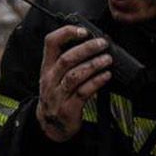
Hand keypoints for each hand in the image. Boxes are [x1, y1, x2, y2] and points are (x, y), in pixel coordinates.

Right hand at [35, 23, 111, 141]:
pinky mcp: (68, 108)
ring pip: (75, 76)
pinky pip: (83, 92)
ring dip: (93, 65)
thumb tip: (93, 43)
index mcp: (47, 66)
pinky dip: (96, 82)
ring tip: (108, 59)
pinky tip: (106, 76)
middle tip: (103, 43)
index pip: (50, 43)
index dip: (66, 33)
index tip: (84, 30)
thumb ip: (69, 61)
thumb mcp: (56, 76)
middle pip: (66, 59)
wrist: (51, 124)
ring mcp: (58, 94)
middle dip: (86, 49)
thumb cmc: (58, 94)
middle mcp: (50, 79)